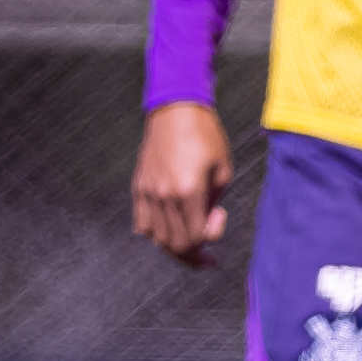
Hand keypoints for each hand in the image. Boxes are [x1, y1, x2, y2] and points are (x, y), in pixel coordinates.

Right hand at [131, 101, 232, 269]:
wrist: (176, 111)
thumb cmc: (206, 136)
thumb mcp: (222, 171)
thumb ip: (213, 204)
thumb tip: (204, 224)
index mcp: (188, 191)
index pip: (194, 238)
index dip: (210, 238)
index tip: (219, 216)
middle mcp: (164, 195)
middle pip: (174, 244)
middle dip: (195, 250)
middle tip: (208, 241)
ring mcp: (148, 192)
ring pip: (156, 238)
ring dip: (176, 243)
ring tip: (190, 235)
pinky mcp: (138, 187)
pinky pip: (141, 224)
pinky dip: (156, 232)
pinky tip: (170, 226)